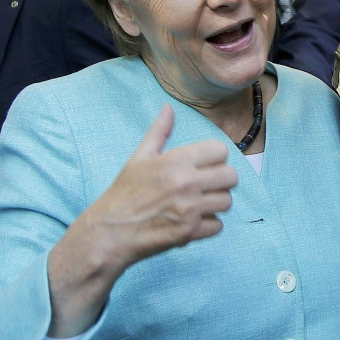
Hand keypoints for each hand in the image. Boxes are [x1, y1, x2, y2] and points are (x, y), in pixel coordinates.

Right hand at [75, 105, 236, 265]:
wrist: (109, 232)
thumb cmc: (124, 193)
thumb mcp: (139, 158)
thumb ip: (159, 131)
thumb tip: (168, 108)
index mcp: (176, 161)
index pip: (221, 150)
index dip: (215, 158)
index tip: (204, 165)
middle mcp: (186, 183)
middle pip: (231, 176)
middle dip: (221, 181)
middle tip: (205, 186)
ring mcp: (190, 209)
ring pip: (227, 201)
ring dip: (215, 204)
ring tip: (197, 204)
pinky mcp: (190, 232)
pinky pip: (218, 225)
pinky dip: (208, 226)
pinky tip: (191, 221)